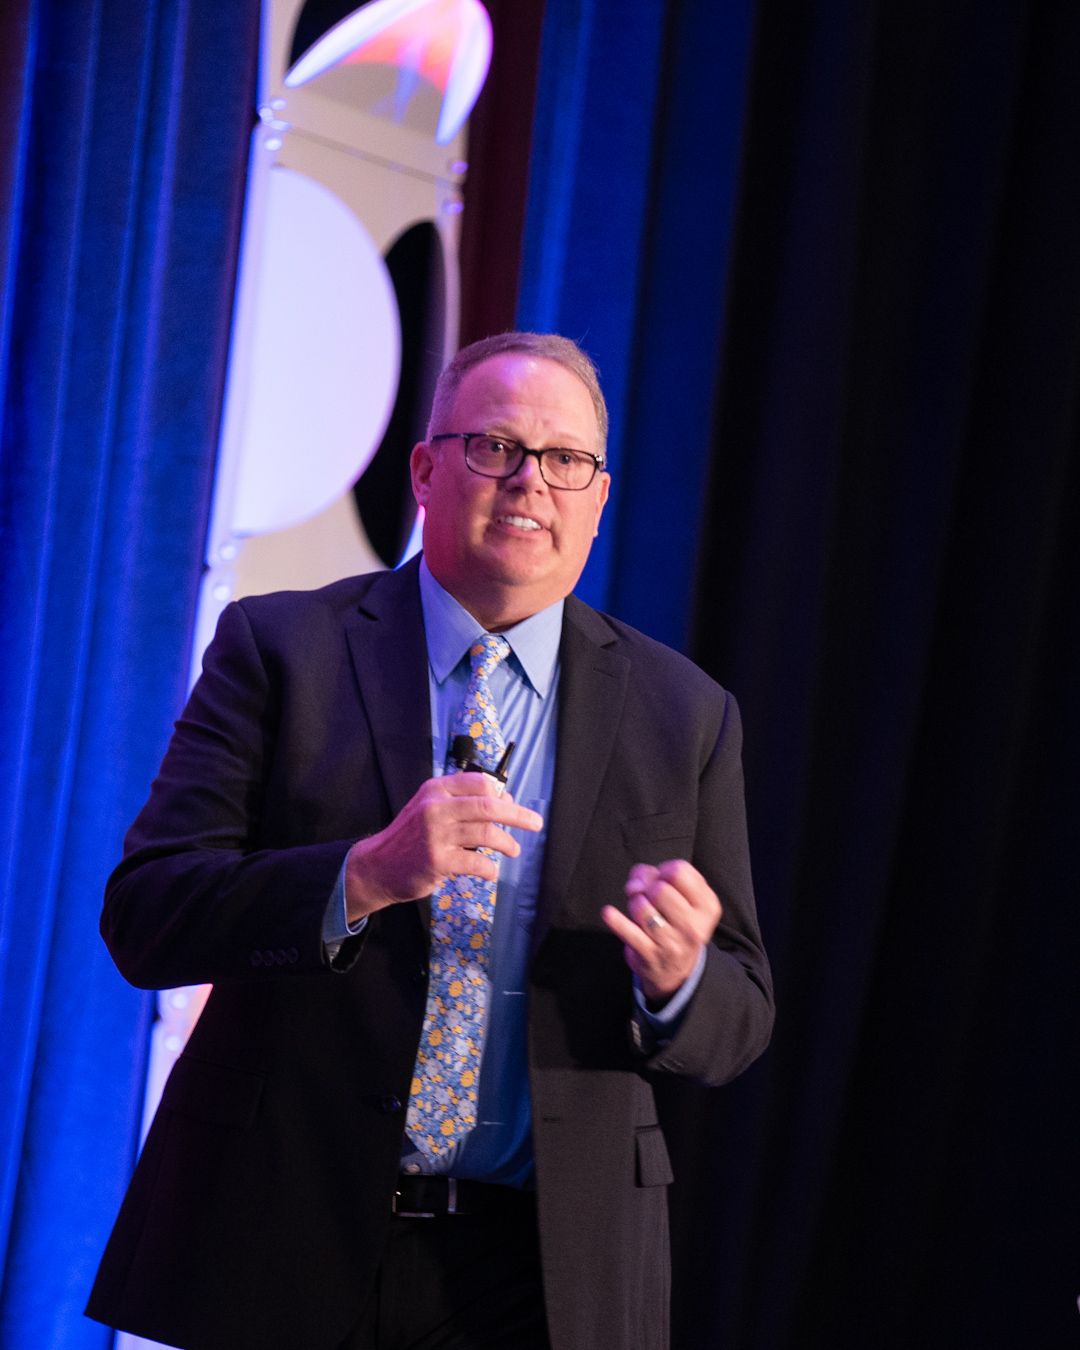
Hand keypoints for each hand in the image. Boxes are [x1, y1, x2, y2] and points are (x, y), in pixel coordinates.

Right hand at [344, 775, 542, 922]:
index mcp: (436, 789)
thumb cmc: (410, 836)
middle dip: (517, 814)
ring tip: (513, 850)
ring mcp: (436, 834)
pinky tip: (490, 871)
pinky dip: (488, 868)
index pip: (479, 782)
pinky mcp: (437, 860)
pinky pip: (476, 862)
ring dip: (506, 843)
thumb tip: (505, 799)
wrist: (378, 865)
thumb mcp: (430, 808)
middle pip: (488, 805)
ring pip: (486, 834)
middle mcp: (436, 807)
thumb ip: (461, 803)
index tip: (513, 804)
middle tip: (535, 823)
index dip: (502, 793)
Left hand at [601, 859, 721, 1006]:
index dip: (664, 871)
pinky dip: (615, 920)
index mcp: (707, 906)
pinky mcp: (650, 955)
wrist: (675, 969)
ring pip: (642, 908)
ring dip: (634, 904)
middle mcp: (694, 926)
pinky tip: (608, 913)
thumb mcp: (677, 895)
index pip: (680, 871)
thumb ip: (651, 875)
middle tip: (650, 899)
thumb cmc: (674, 920)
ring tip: (640, 911)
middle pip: (660, 889)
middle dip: (648, 889)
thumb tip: (635, 885)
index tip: (662, 881)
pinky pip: (628, 931)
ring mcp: (672, 943)